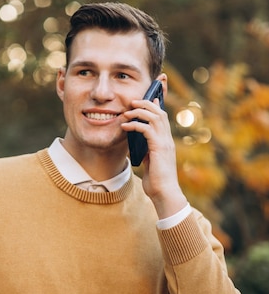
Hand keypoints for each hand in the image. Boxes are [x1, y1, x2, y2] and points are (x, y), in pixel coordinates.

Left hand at [122, 98, 186, 218]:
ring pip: (155, 117)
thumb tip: (137, 147)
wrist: (164, 194)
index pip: (162, 117)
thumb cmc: (157, 182)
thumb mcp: (149, 164)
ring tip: (127, 111)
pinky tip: (126, 126)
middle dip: (146, 103)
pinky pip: (147, 129)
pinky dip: (135, 125)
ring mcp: (165, 143)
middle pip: (159, 112)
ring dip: (139, 111)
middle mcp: (167, 139)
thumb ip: (146, 153)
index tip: (144, 100)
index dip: (155, 106)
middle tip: (132, 102)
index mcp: (166, 142)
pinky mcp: (159, 148)